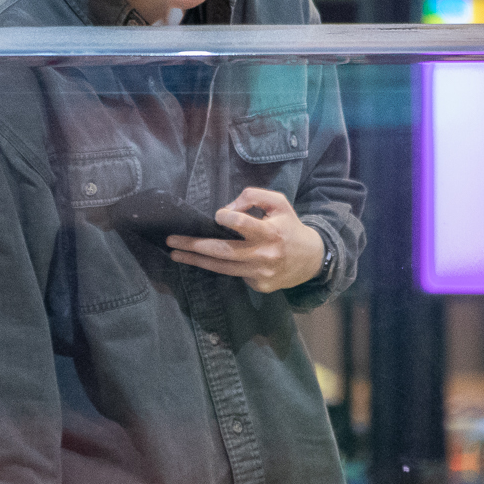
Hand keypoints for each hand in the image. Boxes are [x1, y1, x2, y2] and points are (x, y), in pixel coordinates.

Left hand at [167, 187, 325, 293]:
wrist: (311, 260)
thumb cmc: (290, 226)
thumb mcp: (279, 203)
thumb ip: (254, 197)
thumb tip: (227, 208)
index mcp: (271, 232)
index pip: (243, 225)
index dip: (227, 218)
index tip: (217, 216)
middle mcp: (264, 255)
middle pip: (224, 251)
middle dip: (195, 246)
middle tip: (172, 241)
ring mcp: (260, 274)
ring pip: (222, 268)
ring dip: (196, 260)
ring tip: (176, 254)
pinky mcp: (259, 286)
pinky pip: (233, 275)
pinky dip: (219, 266)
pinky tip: (205, 260)